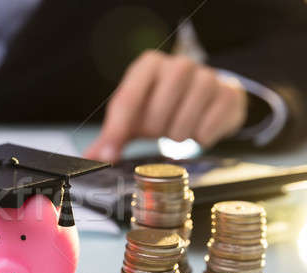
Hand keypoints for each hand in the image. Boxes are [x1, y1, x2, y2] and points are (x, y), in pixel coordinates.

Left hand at [84, 50, 246, 161]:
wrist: (205, 95)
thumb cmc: (162, 104)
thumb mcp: (133, 116)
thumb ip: (111, 136)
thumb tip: (92, 158)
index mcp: (148, 66)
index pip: (127, 100)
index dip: (117, 132)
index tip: (110, 155)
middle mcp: (178, 65)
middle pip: (155, 117)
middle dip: (154, 132)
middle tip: (159, 128)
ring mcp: (207, 76)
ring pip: (182, 126)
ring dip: (177, 136)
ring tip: (178, 126)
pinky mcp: (229, 93)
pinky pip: (207, 131)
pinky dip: (200, 138)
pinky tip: (199, 126)